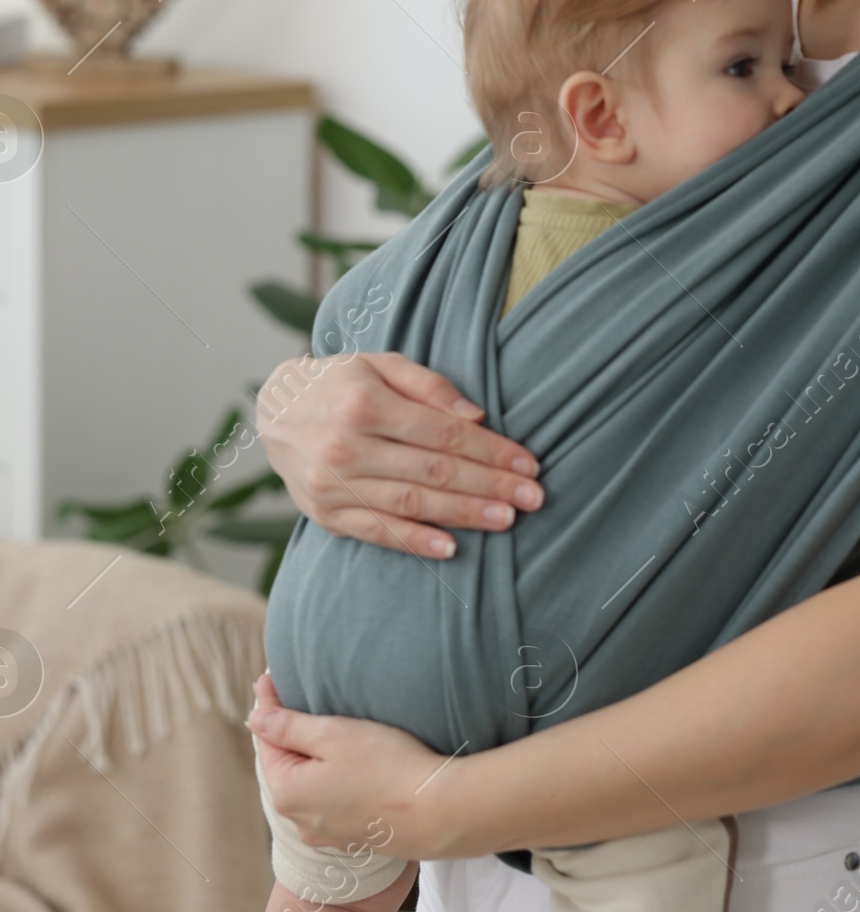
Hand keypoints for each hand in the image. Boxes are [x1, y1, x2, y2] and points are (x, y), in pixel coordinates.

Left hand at [250, 672, 450, 856]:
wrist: (441, 813)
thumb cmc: (388, 767)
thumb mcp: (333, 735)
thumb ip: (288, 726)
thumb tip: (255, 716)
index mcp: (287, 792)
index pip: (266, 739)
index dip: (268, 704)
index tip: (271, 675)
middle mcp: (300, 819)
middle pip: (286, 765)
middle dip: (289, 733)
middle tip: (292, 697)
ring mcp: (328, 833)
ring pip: (310, 785)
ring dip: (313, 759)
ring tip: (324, 731)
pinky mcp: (354, 838)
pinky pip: (333, 802)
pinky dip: (334, 781)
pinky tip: (352, 768)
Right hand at [255, 350, 543, 556]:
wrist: (274, 410)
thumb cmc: (339, 383)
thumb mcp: (380, 364)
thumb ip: (429, 386)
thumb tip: (476, 416)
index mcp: (364, 402)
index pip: (443, 433)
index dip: (491, 450)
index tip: (528, 464)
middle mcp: (346, 445)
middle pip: (433, 471)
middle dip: (490, 485)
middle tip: (533, 498)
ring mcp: (334, 484)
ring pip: (411, 503)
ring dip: (463, 514)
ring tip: (506, 520)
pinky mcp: (325, 514)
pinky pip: (377, 531)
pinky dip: (415, 541)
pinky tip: (450, 547)